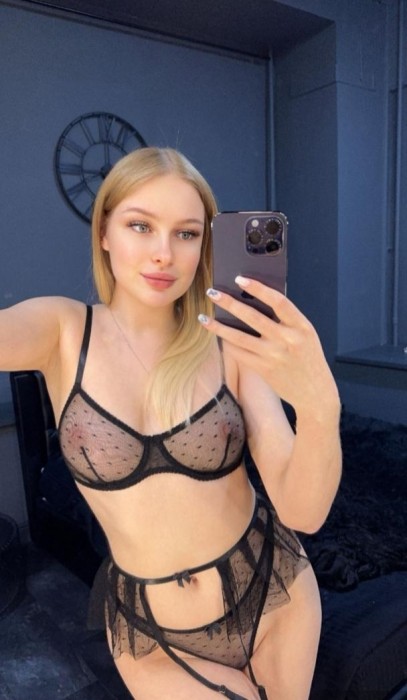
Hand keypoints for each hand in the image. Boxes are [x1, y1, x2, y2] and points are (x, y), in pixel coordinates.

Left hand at [199, 276, 339, 415]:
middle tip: (212, 292)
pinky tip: (218, 336)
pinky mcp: (264, 370)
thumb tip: (256, 300)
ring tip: (203, 318)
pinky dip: (227, 344)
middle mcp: (287, 340)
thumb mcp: (306, 334)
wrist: (315, 393)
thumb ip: (287, 319)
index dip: (258, 289)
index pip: (278, 301)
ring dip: (218, 327)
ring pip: (239, 338)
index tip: (240, 279)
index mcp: (301, 326)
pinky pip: (239, 354)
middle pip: (253, 317)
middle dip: (229, 303)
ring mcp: (274, 356)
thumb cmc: (308, 358)